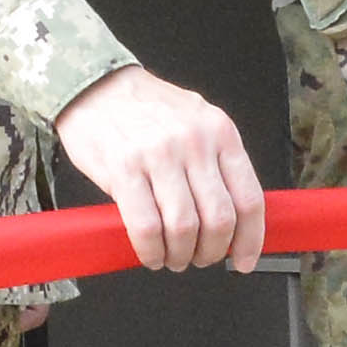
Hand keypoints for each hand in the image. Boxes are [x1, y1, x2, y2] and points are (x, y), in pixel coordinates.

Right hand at [56, 66, 269, 269]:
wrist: (96, 86)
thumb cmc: (146, 108)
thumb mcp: (196, 122)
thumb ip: (216, 162)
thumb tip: (233, 217)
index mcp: (220, 132)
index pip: (249, 198)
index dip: (250, 239)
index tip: (245, 260)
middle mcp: (194, 142)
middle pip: (218, 219)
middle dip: (212, 252)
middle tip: (201, 258)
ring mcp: (159, 155)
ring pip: (184, 228)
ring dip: (180, 255)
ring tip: (173, 257)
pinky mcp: (124, 168)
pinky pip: (146, 227)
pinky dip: (151, 251)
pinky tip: (151, 253)